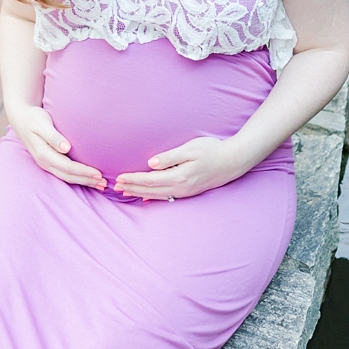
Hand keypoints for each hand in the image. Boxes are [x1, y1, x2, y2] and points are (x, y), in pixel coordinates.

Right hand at [8, 106, 105, 189]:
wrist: (21, 118)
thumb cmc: (33, 118)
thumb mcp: (41, 123)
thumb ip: (53, 136)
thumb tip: (66, 148)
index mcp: (43, 154)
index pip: (67, 167)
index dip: (83, 172)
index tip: (99, 173)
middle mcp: (44, 162)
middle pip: (68, 176)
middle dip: (86, 180)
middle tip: (105, 183)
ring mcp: (45, 163)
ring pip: (66, 177)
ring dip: (83, 181)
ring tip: (100, 184)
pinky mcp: (48, 162)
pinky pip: (64, 173)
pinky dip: (77, 177)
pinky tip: (88, 178)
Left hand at [114, 137, 244, 200]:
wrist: (233, 161)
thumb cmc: (211, 150)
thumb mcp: (190, 149)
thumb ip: (170, 157)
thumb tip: (150, 163)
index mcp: (179, 176)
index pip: (149, 180)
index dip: (133, 179)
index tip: (119, 178)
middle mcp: (181, 188)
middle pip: (150, 190)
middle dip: (132, 188)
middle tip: (115, 187)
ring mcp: (185, 192)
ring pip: (157, 195)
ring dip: (140, 193)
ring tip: (125, 192)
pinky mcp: (189, 191)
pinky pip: (167, 197)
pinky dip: (153, 197)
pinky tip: (146, 199)